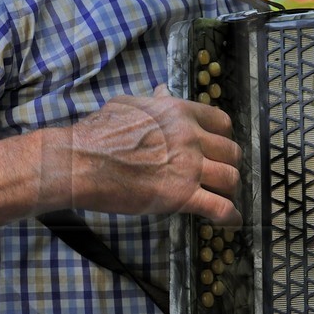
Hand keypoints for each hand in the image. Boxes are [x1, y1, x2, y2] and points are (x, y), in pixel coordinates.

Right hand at [68, 88, 241, 224]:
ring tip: (224, 197)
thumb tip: (162, 92)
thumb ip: (152, 101)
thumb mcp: (128, 104)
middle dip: (228, 164)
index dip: (223, 137)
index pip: (221, 122)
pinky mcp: (181, 196)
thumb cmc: (98, 133)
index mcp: (180, 113)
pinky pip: (220, 208)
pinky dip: (230, 217)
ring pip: (231, 178)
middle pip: (231, 151)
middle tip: (220, 175)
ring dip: (230, 190)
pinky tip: (230, 222)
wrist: (82, 161)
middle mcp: (191, 137)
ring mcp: (189, 167)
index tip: (218, 147)